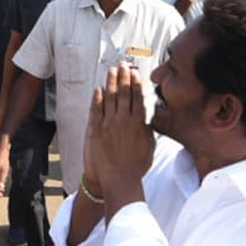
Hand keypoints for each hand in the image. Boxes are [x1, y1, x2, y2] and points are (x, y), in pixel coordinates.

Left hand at [85, 64, 153, 209]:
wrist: (119, 180)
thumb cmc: (136, 167)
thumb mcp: (149, 147)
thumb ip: (148, 130)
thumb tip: (149, 118)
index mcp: (139, 124)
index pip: (138, 98)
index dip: (136, 84)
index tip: (134, 72)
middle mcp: (125, 121)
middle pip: (124, 94)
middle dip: (123, 77)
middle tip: (122, 65)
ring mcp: (110, 125)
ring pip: (110, 98)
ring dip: (110, 83)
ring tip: (111, 71)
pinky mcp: (96, 130)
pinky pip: (96, 110)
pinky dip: (97, 98)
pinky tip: (98, 89)